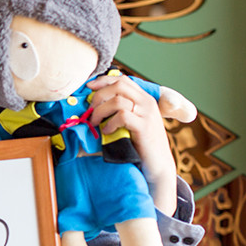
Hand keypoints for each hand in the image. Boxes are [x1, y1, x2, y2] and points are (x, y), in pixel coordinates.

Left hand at [87, 75, 176, 213]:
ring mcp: (147, 114)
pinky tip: (107, 132)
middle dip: (99, 96)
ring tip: (96, 123)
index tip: (89, 88)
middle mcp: (147, 103)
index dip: (103, 81)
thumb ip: (120, 111)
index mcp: (144, 99)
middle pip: (118, 86)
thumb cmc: (140, 145)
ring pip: (117, 100)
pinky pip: (122, 116)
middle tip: (91, 112)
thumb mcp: (131, 123)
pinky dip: (110, 123)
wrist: (157, 165)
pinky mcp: (144, 127)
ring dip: (100, 111)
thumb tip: (93, 105)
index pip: (122, 80)